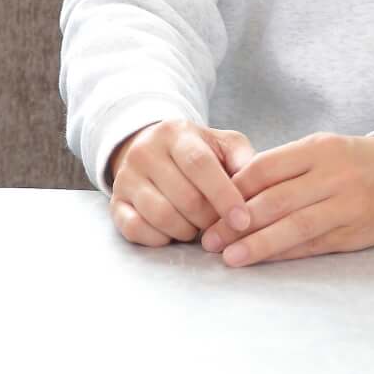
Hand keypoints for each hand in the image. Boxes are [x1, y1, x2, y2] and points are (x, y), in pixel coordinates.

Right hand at [103, 119, 258, 247]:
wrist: (151, 149)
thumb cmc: (198, 153)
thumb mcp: (223, 145)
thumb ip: (244, 160)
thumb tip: (258, 187)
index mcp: (176, 134)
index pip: (200, 165)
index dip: (224, 195)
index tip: (243, 220)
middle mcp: (145, 152)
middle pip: (184, 197)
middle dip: (210, 220)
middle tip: (220, 225)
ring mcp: (126, 177)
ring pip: (161, 216)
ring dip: (187, 231)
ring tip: (197, 227)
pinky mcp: (115, 202)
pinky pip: (136, 229)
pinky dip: (159, 239)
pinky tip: (173, 233)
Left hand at [200, 133, 373, 266]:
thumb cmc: (354, 162)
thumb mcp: (322, 150)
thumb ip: (283, 167)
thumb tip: (232, 191)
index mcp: (318, 149)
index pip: (265, 168)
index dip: (232, 189)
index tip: (206, 205)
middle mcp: (333, 176)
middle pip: (276, 200)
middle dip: (237, 222)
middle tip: (208, 239)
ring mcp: (347, 206)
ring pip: (294, 227)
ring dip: (258, 245)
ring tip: (229, 257)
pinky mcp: (355, 234)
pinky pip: (314, 245)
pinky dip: (285, 254)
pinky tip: (262, 262)